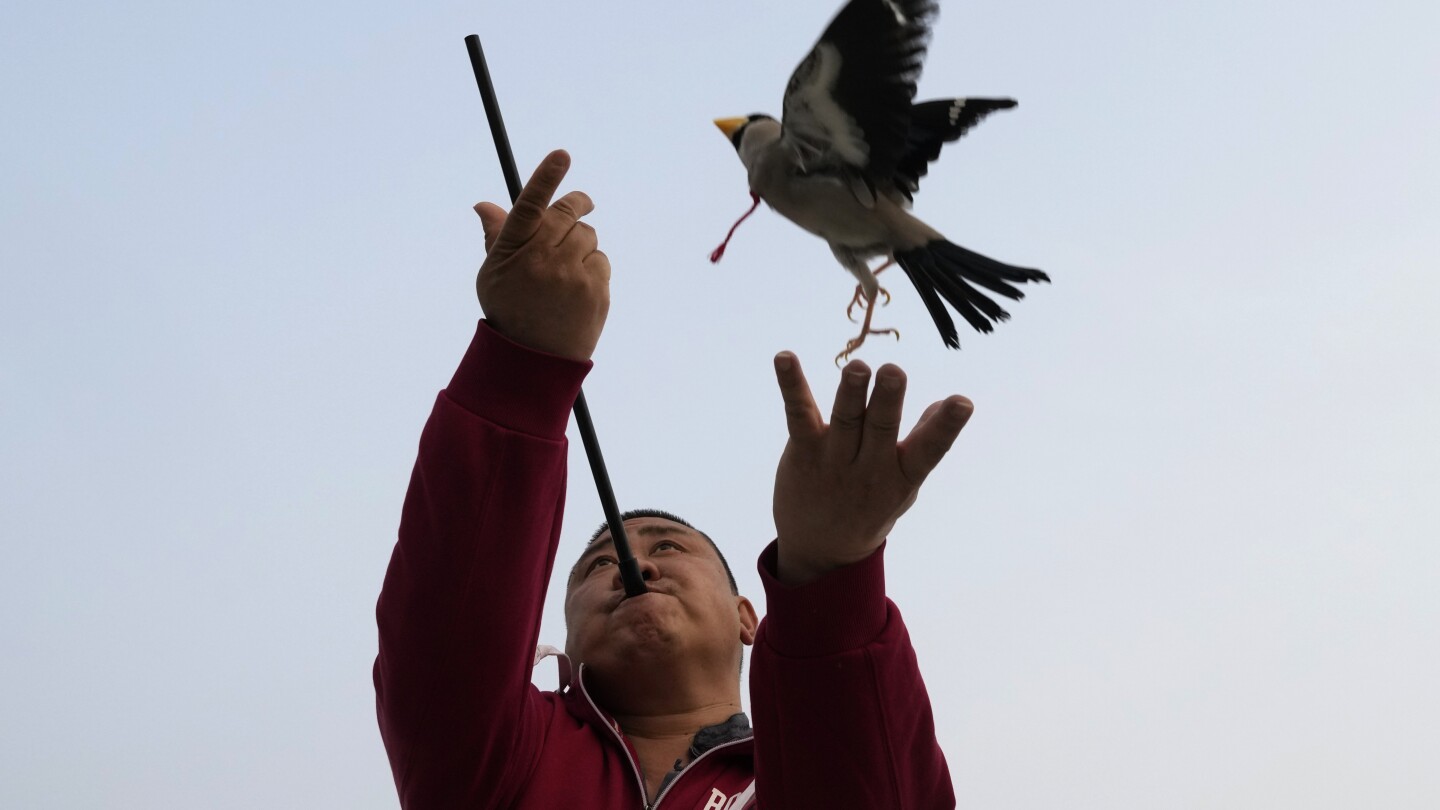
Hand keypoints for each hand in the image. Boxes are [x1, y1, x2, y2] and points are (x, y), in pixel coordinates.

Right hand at [474, 150, 609, 360]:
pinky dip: (593, 267)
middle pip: (568, 212)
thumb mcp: (493, 274)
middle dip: (576, 205)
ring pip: (587, 235)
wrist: (533, 359)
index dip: (546, 177)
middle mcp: (542, 259)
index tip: (562, 155)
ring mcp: (570, 275)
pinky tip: (578, 288)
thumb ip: (495, 236)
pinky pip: (601, 259)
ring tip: (566, 270)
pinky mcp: (595, 291)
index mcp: (513, 250)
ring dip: (581, 243)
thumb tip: (484, 204)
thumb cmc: (510, 310)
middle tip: (580, 205)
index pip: (530, 205)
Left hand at [771, 352, 973, 585]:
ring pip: (844, 420)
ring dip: (850, 392)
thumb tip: (942, 404)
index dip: (946, 425)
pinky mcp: (804, 450)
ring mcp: (834, 460)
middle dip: (887, 399)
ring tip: (856, 368)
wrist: (821, 551)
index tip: (963, 402)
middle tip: (894, 372)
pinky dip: (792, 384)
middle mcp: (869, 468)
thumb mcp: (904, 486)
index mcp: (901, 476)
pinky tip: (785, 358)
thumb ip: (921, 444)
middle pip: (880, 428)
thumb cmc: (870, 508)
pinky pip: (798, 414)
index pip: (928, 450)